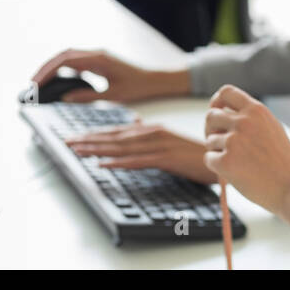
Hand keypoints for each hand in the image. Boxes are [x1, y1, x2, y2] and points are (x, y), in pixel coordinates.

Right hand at [30, 48, 189, 103]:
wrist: (155, 80)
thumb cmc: (138, 86)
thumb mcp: (113, 96)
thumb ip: (88, 97)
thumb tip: (64, 98)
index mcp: (98, 59)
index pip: (65, 61)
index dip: (47, 72)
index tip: (35, 85)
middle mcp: (96, 53)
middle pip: (62, 56)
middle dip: (44, 69)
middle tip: (31, 86)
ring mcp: (96, 56)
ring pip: (67, 57)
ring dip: (52, 68)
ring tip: (39, 84)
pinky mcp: (98, 61)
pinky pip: (75, 61)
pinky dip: (62, 70)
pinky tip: (57, 82)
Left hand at [66, 121, 213, 183]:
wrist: (222, 159)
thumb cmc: (196, 153)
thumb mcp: (171, 139)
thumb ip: (150, 132)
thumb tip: (134, 123)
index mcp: (153, 129)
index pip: (118, 131)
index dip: (95, 134)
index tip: (75, 137)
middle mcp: (153, 133)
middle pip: (115, 137)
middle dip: (89, 140)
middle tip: (67, 142)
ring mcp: (159, 145)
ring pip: (122, 147)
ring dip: (97, 150)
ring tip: (77, 151)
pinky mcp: (166, 159)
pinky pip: (137, 161)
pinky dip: (118, 163)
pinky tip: (103, 166)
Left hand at [203, 85, 289, 235]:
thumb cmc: (284, 162)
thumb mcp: (271, 128)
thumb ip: (250, 119)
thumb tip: (222, 114)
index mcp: (257, 110)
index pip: (226, 92)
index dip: (216, 101)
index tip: (217, 111)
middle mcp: (244, 122)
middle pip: (211, 116)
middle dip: (211, 129)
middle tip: (220, 142)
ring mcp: (234, 141)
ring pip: (210, 140)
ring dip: (218, 150)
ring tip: (239, 162)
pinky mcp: (225, 162)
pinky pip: (209, 158)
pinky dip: (218, 166)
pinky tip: (235, 172)